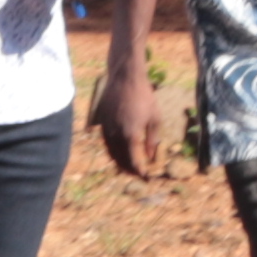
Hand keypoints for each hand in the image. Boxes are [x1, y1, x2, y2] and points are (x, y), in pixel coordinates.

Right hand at [95, 51, 167, 181]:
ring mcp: (106, 129)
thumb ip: (152, 140)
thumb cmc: (144, 97)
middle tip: (138, 174)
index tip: (146, 178)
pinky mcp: (101, 123)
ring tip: (129, 167)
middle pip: (120, 160)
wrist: (125, 79)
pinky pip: (106, 143)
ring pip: (111, 153)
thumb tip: (151, 157)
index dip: (139, 172)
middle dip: (129, 170)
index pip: (133, 162)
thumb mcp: (155, 118)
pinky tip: (120, 153)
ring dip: (120, 163)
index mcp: (130, 135)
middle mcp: (115, 135)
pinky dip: (113, 152)